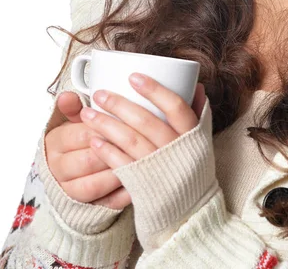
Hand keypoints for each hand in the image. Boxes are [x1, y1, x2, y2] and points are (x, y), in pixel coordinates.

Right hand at [45, 91, 131, 208]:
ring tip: (142, 159)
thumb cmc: (79, 140)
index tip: (127, 121)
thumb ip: (73, 107)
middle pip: (87, 160)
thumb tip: (68, 96)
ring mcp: (71, 192)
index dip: (107, 127)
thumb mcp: (74, 121)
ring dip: (120, 171)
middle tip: (140, 141)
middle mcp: (58, 169)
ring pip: (95, 185)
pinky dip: (125, 193)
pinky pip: (107, 204)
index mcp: (54, 143)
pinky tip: (141, 181)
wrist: (70, 172)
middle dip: (115, 150)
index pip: (81, 134)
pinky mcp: (89, 209)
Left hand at [79, 75, 205, 174]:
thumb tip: (194, 84)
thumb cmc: (192, 167)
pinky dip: (107, 152)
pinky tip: (94, 141)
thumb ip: (196, 113)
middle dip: (119, 105)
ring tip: (87, 114)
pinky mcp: (144, 185)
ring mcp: (159, 168)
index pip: (175, 106)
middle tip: (99, 93)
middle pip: (146, 122)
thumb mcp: (200, 140)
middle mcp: (176, 151)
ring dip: (106, 125)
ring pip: (131, 142)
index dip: (155, 90)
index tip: (133, 77)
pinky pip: (122, 166)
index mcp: (192, 135)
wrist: (191, 211)